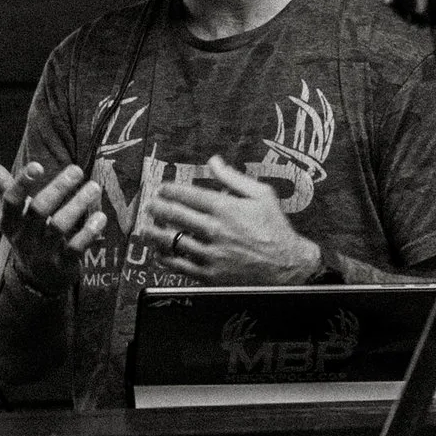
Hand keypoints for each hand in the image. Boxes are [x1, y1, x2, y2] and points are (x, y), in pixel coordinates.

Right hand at [0, 156, 108, 292]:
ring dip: (77, 205)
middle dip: (58, 189)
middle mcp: (25, 237)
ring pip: (60, 226)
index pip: (11, 201)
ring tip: (94, 187)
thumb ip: (0, 185)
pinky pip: (76, 247)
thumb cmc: (28, 232)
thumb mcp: (13, 213)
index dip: (22, 183)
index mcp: (10, 222)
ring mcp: (44, 252)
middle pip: (39, 211)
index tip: (37, 166)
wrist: (37, 279)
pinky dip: (89, 231)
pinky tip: (100, 216)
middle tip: (77, 170)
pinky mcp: (63, 264)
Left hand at [136, 156, 321, 284]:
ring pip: (171, 240)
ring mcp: (210, 253)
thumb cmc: (275, 230)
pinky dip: (165, 258)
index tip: (162, 188)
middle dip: (157, 208)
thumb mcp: (262, 195)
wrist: (288, 267)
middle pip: (174, 215)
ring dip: (154, 232)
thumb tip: (214, 161)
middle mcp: (214, 230)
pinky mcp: (209, 274)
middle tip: (150, 205)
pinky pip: (178, 265)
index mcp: (225, 208)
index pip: (187, 194)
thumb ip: (233, 177)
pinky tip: (160, 253)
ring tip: (147, 228)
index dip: (169, 190)